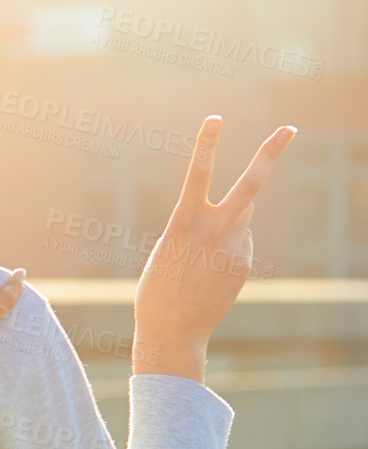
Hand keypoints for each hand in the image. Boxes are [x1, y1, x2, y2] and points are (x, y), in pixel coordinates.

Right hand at [134, 117, 295, 379]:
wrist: (172, 330)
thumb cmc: (158, 287)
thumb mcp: (170, 248)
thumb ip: (205, 223)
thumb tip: (243, 215)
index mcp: (184, 224)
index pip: (197, 174)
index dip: (206, 144)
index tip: (216, 118)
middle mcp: (215, 231)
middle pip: (251, 185)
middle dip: (270, 154)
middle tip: (290, 128)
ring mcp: (235, 247)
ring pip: (242, 214)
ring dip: (228, 219)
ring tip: (201, 253)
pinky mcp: (244, 262)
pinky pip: (239, 241)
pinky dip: (225, 248)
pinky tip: (208, 273)